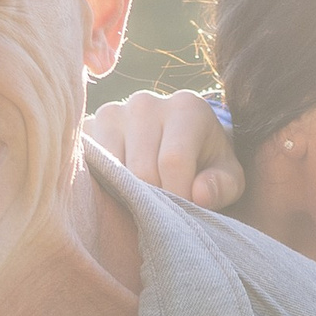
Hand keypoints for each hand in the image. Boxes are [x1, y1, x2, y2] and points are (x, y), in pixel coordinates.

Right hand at [85, 87, 245, 210]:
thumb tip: (198, 194)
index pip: (173, 162)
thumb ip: (222, 186)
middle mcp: (145, 102)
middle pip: (142, 170)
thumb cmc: (207, 167)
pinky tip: (120, 193)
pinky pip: (90, 168)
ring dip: (128, 196)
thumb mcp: (228, 178)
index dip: (179, 197)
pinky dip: (104, 188)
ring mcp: (112, 113)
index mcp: (186, 107)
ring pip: (113, 171)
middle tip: (165, 213)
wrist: (178, 147)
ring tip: (144, 201)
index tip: (186, 213)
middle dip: (155, 201)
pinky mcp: (87, 129)